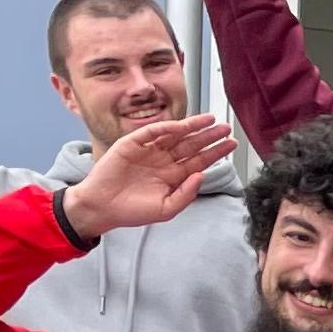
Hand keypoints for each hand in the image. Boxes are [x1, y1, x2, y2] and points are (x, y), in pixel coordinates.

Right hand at [65, 112, 235, 235]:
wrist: (102, 208)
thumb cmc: (132, 211)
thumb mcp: (166, 209)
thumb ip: (186, 194)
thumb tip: (202, 175)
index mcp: (172, 176)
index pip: (198, 160)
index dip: (215, 152)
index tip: (231, 143)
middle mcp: (162, 161)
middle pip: (191, 145)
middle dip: (209, 136)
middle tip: (226, 127)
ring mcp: (148, 151)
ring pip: (175, 135)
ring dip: (192, 127)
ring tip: (210, 120)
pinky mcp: (131, 144)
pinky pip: (152, 133)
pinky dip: (166, 128)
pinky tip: (183, 125)